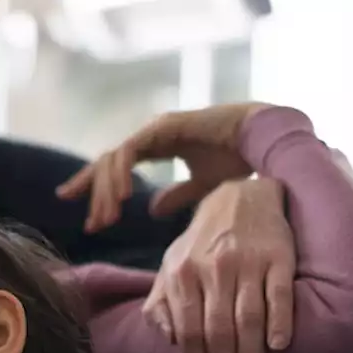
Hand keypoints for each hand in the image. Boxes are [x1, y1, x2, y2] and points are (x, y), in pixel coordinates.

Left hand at [56, 102, 273, 232]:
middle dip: (94, 195)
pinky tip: (121, 197)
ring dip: (106, 191)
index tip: (90, 222)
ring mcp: (154, 128)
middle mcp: (150, 135)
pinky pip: (131, 151)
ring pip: (114, 159)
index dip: (98, 192)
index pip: (116, 168)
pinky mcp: (163, 127)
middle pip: (107, 164)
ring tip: (106, 219)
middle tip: (91, 226)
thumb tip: (151, 211)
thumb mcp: (201, 185)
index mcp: (156, 145)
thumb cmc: (237, 157)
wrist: (262, 137)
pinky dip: (121, 174)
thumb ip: (176, 196)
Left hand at [145, 177, 294, 352]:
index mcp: (183, 275)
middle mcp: (213, 269)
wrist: (240, 196)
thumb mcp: (171, 266)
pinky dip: (280, 320)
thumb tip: (169, 339)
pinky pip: (280, 293)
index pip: (189, 334)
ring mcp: (248, 262)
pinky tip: (280, 347)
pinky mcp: (279, 256)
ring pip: (247, 319)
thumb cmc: (202, 243)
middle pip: (217, 333)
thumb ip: (163, 302)